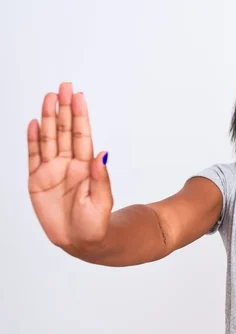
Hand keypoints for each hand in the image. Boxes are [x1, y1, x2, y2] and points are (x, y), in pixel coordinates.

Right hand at [27, 82, 112, 248]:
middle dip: (63, 109)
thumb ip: (100, 179)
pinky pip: (33, 156)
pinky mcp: (37, 181)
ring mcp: (52, 171)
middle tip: (64, 87)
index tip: (79, 96)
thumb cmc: (96, 224)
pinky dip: (32, 140)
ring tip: (48, 97)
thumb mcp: (102, 203)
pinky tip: (33, 123)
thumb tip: (101, 155)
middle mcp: (68, 164)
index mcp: (86, 167)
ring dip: (47, 119)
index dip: (79, 116)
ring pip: (48, 139)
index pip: (81, 136)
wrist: (81, 241)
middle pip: (64, 131)